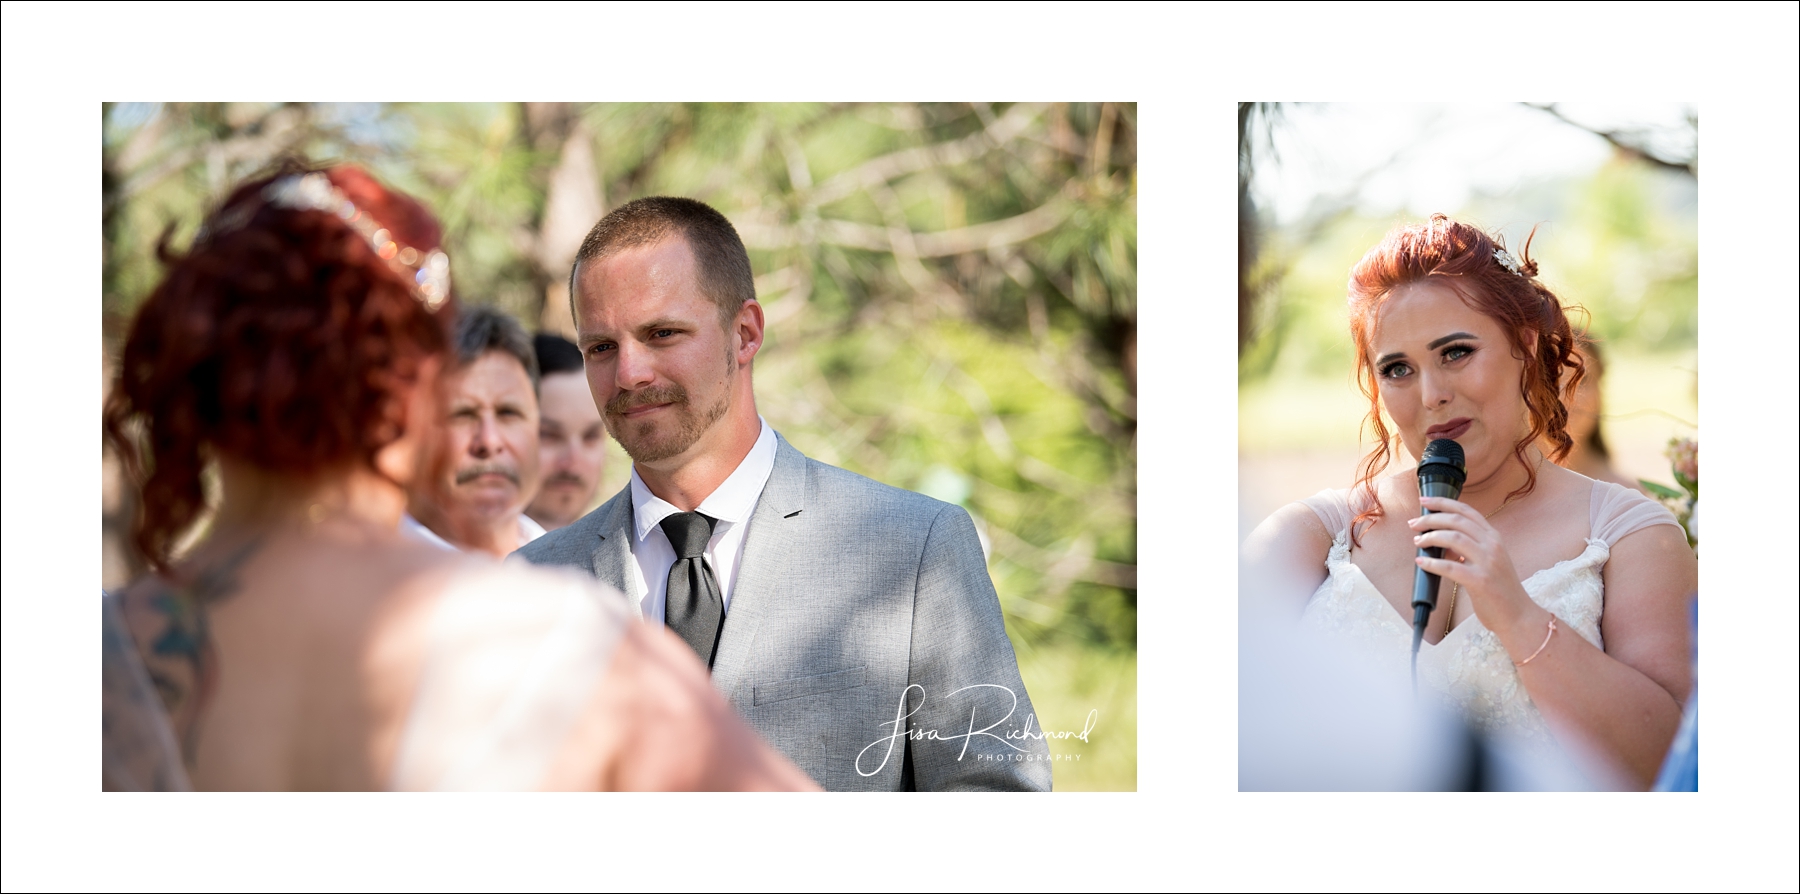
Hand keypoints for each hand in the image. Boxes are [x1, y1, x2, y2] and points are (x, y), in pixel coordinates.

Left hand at [1408, 496, 1534, 632]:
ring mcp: (1488, 563)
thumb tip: (1440, 541)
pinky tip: (1421, 562)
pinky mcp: (1481, 581)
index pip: (1467, 511)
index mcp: (1494, 538)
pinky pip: (1451, 567)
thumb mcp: (1488, 561)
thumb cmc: (1500, 589)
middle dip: (1431, 519)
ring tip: (1417, 541)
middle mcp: (1493, 546)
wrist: (1518, 615)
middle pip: (1457, 521)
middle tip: (1414, 524)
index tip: (1424, 501)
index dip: (1443, 503)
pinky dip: (1432, 563)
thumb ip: (1469, 549)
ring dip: (1431, 537)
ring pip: (1454, 538)